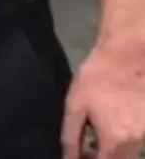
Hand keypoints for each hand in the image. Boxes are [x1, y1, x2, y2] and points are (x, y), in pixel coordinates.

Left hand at [62, 39, 144, 157]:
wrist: (127, 54)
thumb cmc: (96, 77)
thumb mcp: (75, 104)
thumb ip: (71, 136)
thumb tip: (68, 158)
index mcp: (115, 141)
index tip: (78, 156)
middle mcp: (135, 143)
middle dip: (100, 157)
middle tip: (84, 146)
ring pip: (127, 152)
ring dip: (111, 148)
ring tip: (95, 130)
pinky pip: (134, 139)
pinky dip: (121, 136)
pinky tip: (111, 119)